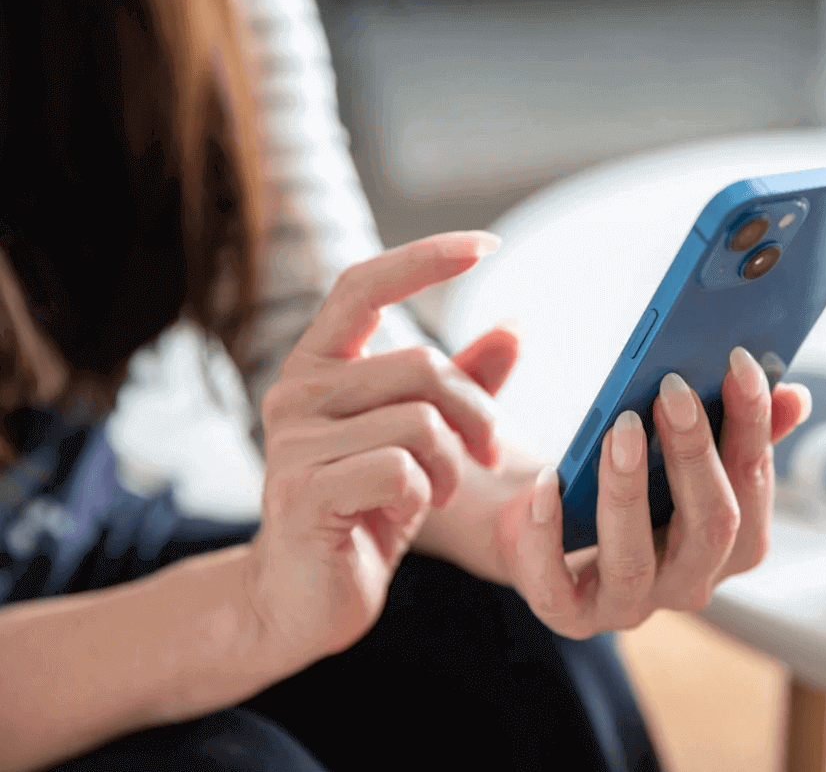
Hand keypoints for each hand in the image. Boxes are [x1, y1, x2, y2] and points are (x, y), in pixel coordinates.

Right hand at [244, 231, 502, 664]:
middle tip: (487, 452)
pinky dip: (426, 494)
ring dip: (453, 463)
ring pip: (419, 420)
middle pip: (421, 365)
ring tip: (441, 490)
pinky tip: (409, 513)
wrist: (301, 598)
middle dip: (476, 412)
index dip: (426, 257)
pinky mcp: (303, 492)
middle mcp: (295, 391)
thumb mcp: (417, 441)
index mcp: (319, 365)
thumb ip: (458, 384)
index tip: (489, 244)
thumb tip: (514, 327)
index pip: (366, 284)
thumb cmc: (365, 510)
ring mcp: (292, 442)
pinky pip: (401, 469)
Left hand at [495, 348, 811, 638]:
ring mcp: (629, 603)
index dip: (752, 422)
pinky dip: (547, 534)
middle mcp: (689, 579)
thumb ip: (731, 423)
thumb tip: (793, 396)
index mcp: (731, 538)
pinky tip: (547, 482)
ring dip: (627, 490)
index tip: (740, 363)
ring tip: (619, 428)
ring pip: (634, 560)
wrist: (542, 519)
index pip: (753, 481)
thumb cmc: (620, 474)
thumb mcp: (671, 443)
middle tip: (673, 389)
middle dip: (695, 454)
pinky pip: (555, 584)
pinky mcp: (567, 613)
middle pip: (711, 526)